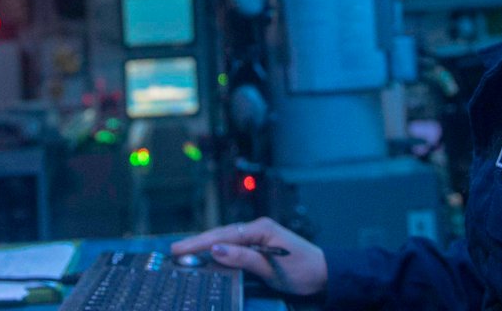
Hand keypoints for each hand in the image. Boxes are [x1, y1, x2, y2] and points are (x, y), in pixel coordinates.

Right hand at [171, 217, 326, 296]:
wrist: (326, 274)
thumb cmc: (303, 271)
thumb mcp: (272, 269)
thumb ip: (243, 258)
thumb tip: (215, 249)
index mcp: (261, 229)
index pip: (224, 234)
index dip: (200, 243)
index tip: (180, 250)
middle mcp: (258, 228)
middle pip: (222, 234)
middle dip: (198, 243)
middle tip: (174, 252)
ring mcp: (260, 235)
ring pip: (227, 238)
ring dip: (207, 245)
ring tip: (185, 253)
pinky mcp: (261, 244)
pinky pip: (235, 244)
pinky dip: (220, 249)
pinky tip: (209, 255)